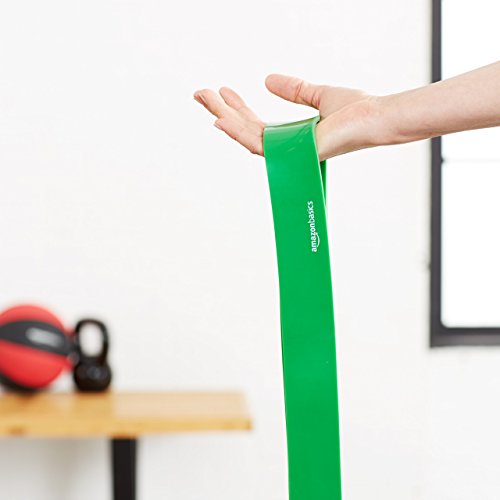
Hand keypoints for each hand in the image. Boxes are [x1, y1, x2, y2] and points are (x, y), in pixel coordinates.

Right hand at [194, 74, 381, 160]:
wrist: (375, 117)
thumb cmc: (356, 111)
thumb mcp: (318, 94)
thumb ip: (294, 89)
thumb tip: (266, 80)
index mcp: (292, 135)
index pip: (257, 123)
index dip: (238, 108)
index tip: (224, 91)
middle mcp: (287, 146)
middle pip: (247, 131)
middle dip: (222, 112)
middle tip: (200, 94)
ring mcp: (289, 152)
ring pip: (247, 138)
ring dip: (224, 118)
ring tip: (204, 99)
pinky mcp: (292, 153)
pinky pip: (259, 145)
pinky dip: (238, 132)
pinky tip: (221, 119)